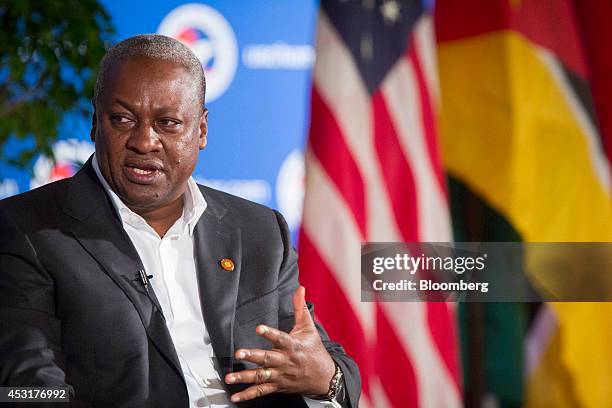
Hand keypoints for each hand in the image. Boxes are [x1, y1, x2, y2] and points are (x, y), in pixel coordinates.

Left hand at [225, 286, 335, 402]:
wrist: (324, 377)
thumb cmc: (314, 350)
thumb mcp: (309, 328)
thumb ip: (300, 308)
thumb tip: (300, 289)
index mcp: (292, 346)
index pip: (280, 338)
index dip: (270, 333)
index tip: (259, 328)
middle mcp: (285, 361)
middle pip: (267, 359)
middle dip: (253, 356)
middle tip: (239, 353)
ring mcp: (280, 375)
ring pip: (261, 377)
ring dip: (245, 377)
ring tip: (230, 377)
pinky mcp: (277, 386)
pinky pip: (261, 392)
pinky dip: (248, 395)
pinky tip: (236, 396)